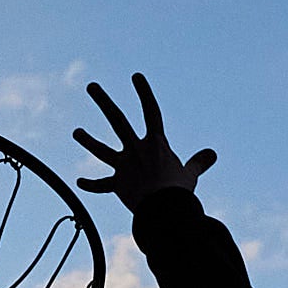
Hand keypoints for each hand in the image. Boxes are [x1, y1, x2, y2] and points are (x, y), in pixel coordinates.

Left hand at [72, 75, 214, 203]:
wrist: (164, 210)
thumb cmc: (179, 191)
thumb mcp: (190, 175)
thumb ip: (198, 163)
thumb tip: (212, 154)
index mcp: (156, 144)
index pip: (151, 112)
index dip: (144, 93)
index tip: (136, 76)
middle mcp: (137, 150)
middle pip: (118, 121)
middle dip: (104, 101)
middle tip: (91, 86)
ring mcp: (125, 167)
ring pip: (102, 151)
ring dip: (87, 140)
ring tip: (76, 132)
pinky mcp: (119, 185)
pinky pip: (102, 185)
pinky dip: (91, 185)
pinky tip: (79, 182)